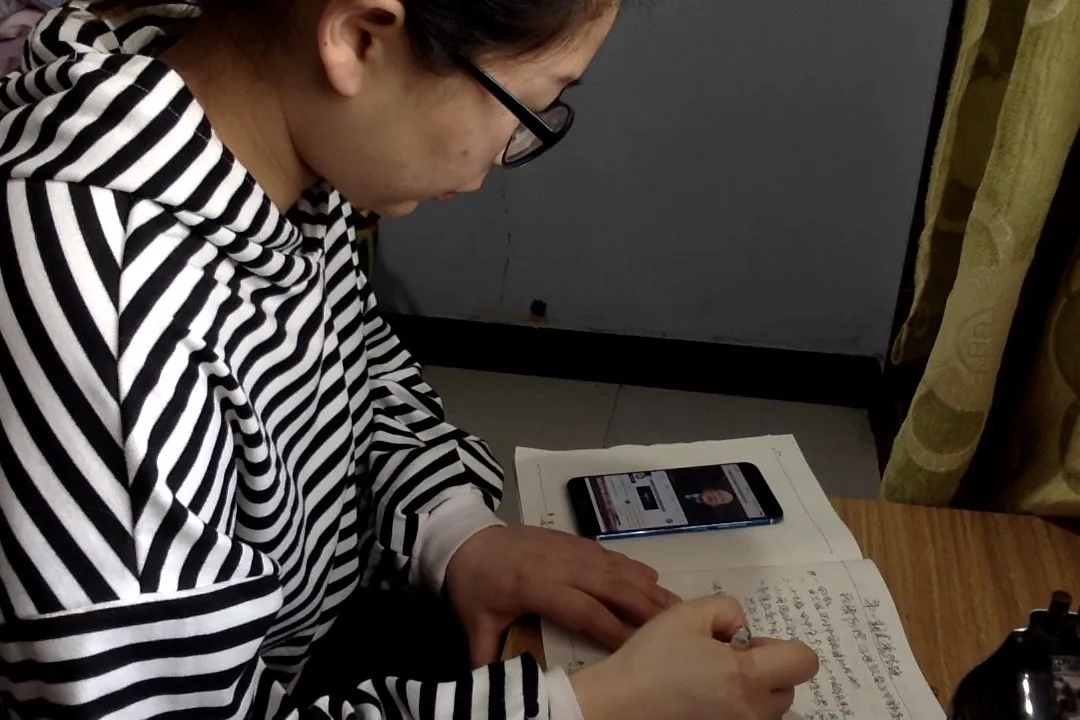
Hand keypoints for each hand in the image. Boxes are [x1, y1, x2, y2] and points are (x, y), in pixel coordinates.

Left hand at [445, 525, 679, 665]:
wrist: (465, 538)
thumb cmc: (473, 583)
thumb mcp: (474, 623)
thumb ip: (485, 656)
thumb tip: (493, 691)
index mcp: (536, 586)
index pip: (583, 610)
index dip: (611, 628)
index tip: (639, 648)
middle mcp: (559, 565)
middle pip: (610, 586)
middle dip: (644, 606)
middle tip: (677, 624)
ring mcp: (568, 549)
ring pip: (614, 568)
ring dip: (646, 585)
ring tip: (676, 603)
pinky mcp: (571, 540)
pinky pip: (608, 554)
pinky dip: (632, 565)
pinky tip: (653, 577)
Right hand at [571, 595, 818, 719]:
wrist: (618, 704)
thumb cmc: (651, 658)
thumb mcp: (688, 613)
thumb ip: (728, 610)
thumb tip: (741, 631)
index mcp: (747, 677)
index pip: (805, 661)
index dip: (781, 646)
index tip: (745, 644)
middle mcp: (752, 712)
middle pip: (787, 686)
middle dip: (765, 667)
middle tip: (723, 657)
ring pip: (768, 707)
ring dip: (752, 688)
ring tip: (710, 677)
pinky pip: (747, 718)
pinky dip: (735, 705)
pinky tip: (703, 695)